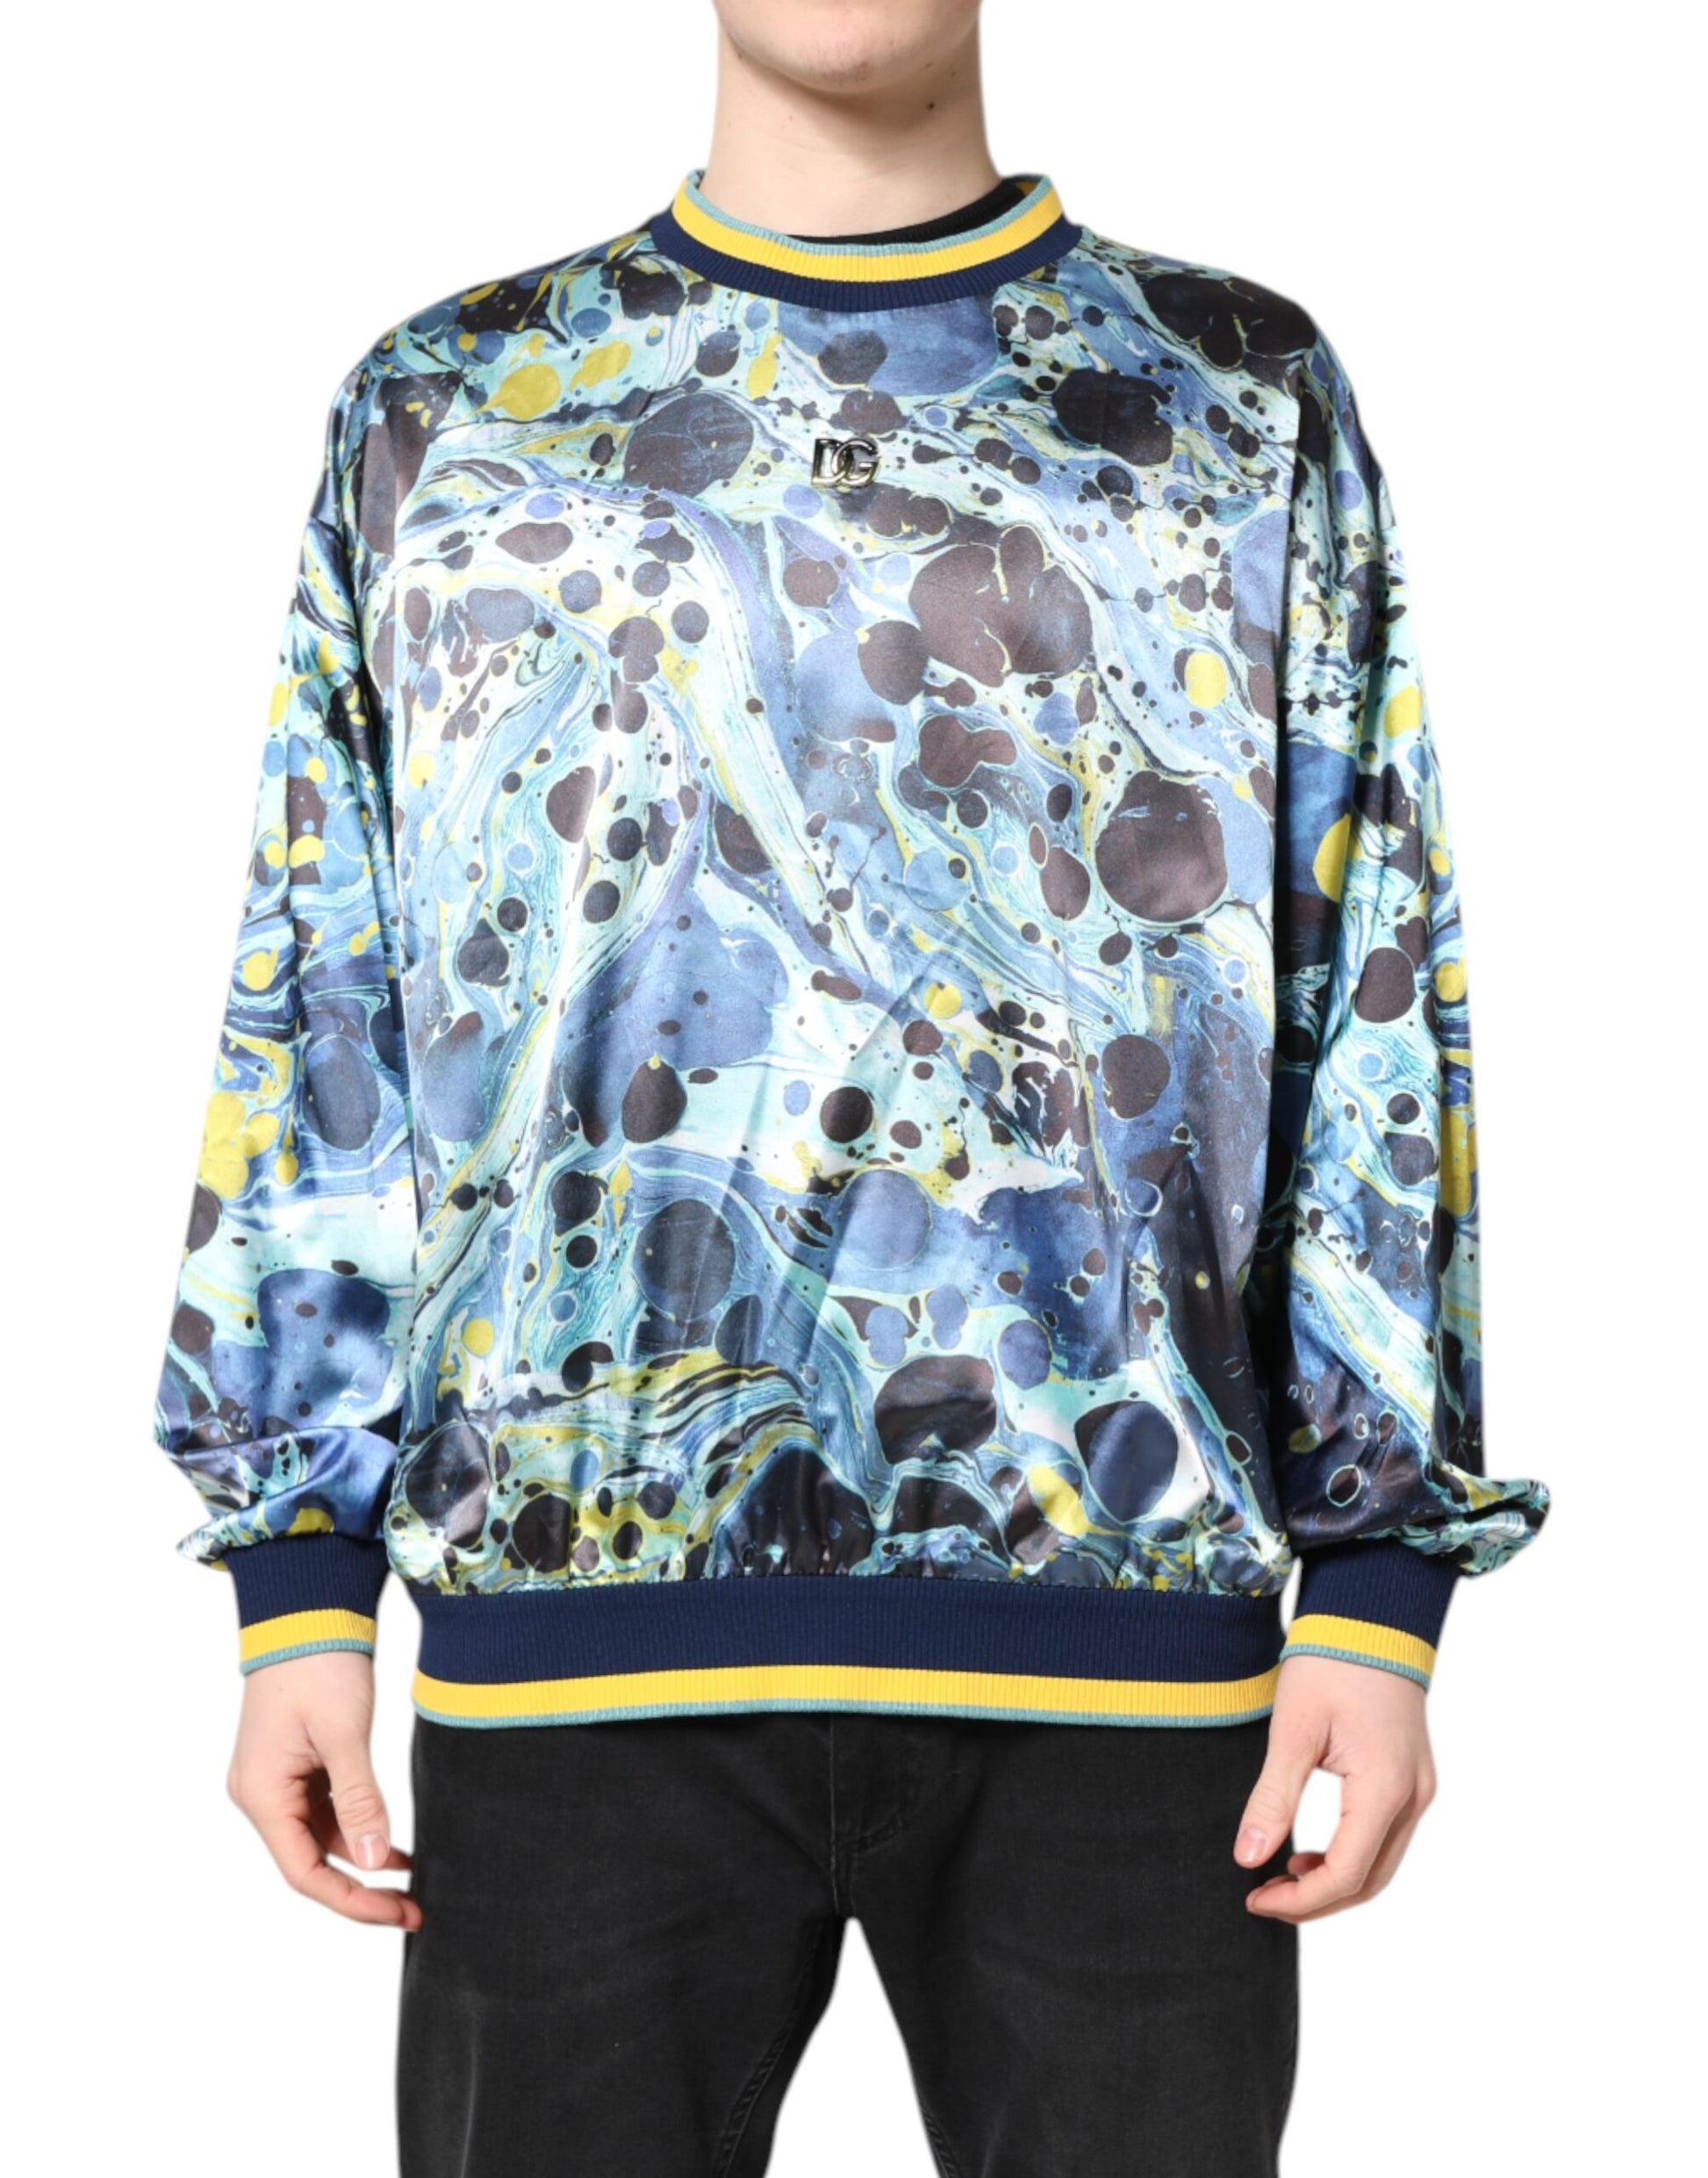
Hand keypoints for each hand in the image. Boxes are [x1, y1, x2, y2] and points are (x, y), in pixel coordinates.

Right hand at [227, 1650, 421, 1929]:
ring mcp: (277, 1779)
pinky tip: (394, 1843)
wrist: (307, 1607)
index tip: (399, 1913)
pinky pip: (326, 1812)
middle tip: (415, 1905)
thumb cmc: (319, 1663)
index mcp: (262, 1794)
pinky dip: (358, 1828)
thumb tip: (375, 1860)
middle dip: (363, 1888)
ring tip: (415, 1877)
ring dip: (364, 1858)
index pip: (305, 1873)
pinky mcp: (297, 1764)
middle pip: (311, 1863)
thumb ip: (359, 1799)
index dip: (353, 1901)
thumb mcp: (344, 1734)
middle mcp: (261, 1794)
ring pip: (321, 1840)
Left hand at [1234, 1653, 1435, 1921]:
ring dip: (1334, 1880)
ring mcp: (1420, 1788)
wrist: (1371, 1616)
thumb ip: (1273, 1798)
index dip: (1300, 1899)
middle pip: (1370, 1880)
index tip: (1254, 1897)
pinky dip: (1351, 1855)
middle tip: (1264, 1897)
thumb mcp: (1293, 1730)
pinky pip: (1386, 1837)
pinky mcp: (1413, 1778)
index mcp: (1386, 1788)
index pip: (1346, 1874)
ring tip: (1282, 1875)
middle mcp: (1414, 1797)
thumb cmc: (1330, 1664)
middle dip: (1316, 1900)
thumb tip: (1248, 1858)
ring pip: (1381, 1864)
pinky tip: (1310, 1849)